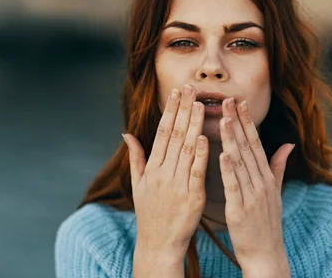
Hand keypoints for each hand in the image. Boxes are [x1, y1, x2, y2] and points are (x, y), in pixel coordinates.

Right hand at [123, 84, 208, 258]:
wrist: (158, 244)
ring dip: (193, 125)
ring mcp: (177, 184)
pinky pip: (197, 172)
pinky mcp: (192, 197)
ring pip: (186, 149)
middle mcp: (163, 173)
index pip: (161, 132)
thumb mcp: (138, 184)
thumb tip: (126, 133)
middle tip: (190, 88)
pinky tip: (205, 137)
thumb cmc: (150, 213)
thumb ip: (135, 157)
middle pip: (174, 136)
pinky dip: (201, 154)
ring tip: (200, 105)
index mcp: (151, 168)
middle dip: (183, 110)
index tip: (177, 92)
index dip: (170, 111)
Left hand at [218, 97, 294, 275]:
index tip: (240, 102)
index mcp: (267, 177)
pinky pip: (235, 186)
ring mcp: (252, 195)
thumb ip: (278, 167)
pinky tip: (223, 154)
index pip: (256, 143)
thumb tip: (288, 144)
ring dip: (232, 139)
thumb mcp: (275, 192)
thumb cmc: (266, 224)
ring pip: (241, 162)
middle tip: (229, 100)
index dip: (248, 122)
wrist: (266, 255)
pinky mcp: (241, 209)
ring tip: (224, 119)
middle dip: (238, 122)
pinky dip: (229, 169)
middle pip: (249, 147)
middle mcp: (261, 182)